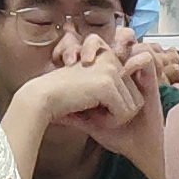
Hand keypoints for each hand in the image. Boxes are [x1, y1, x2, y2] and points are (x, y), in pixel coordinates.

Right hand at [15, 35, 164, 177]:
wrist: (42, 99)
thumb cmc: (63, 98)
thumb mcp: (92, 89)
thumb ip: (112, 91)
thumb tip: (136, 105)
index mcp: (108, 56)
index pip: (132, 90)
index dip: (117, 106)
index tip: (95, 105)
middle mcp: (112, 59)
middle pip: (136, 98)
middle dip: (118, 113)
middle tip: (94, 112)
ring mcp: (111, 70)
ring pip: (133, 107)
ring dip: (114, 118)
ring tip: (92, 112)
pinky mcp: (107, 84)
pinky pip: (124, 113)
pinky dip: (110, 122)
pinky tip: (92, 115)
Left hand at [63, 31, 176, 178]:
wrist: (139, 148)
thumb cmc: (118, 135)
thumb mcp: (90, 123)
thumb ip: (74, 116)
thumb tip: (51, 112)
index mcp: (103, 79)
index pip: (91, 49)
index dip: (77, 48)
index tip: (66, 61)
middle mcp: (118, 72)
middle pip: (106, 41)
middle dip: (92, 45)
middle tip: (83, 58)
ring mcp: (135, 73)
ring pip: (128, 40)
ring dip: (118, 44)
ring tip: (105, 58)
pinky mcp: (150, 79)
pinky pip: (146, 58)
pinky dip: (135, 60)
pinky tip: (125, 72)